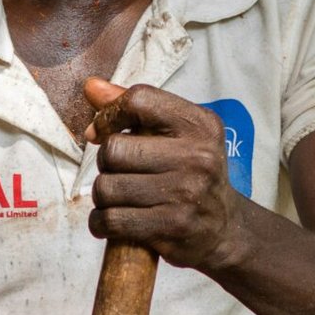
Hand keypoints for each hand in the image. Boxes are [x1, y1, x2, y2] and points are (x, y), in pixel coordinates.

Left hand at [84, 77, 244, 271]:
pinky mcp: (172, 226)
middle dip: (105, 163)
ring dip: (102, 196)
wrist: (224, 228)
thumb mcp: (178, 134)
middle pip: (114, 150)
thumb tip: (90, 87)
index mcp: (199, 124)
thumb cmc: (191, 174)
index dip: (109, 115)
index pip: (139, 100)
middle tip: (118, 172)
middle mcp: (197, 156)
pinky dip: (100, 223)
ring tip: (117, 198)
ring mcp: (186, 193)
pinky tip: (109, 222)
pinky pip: (112, 220)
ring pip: (107, 187)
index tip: (103, 131)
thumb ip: (136, 108)